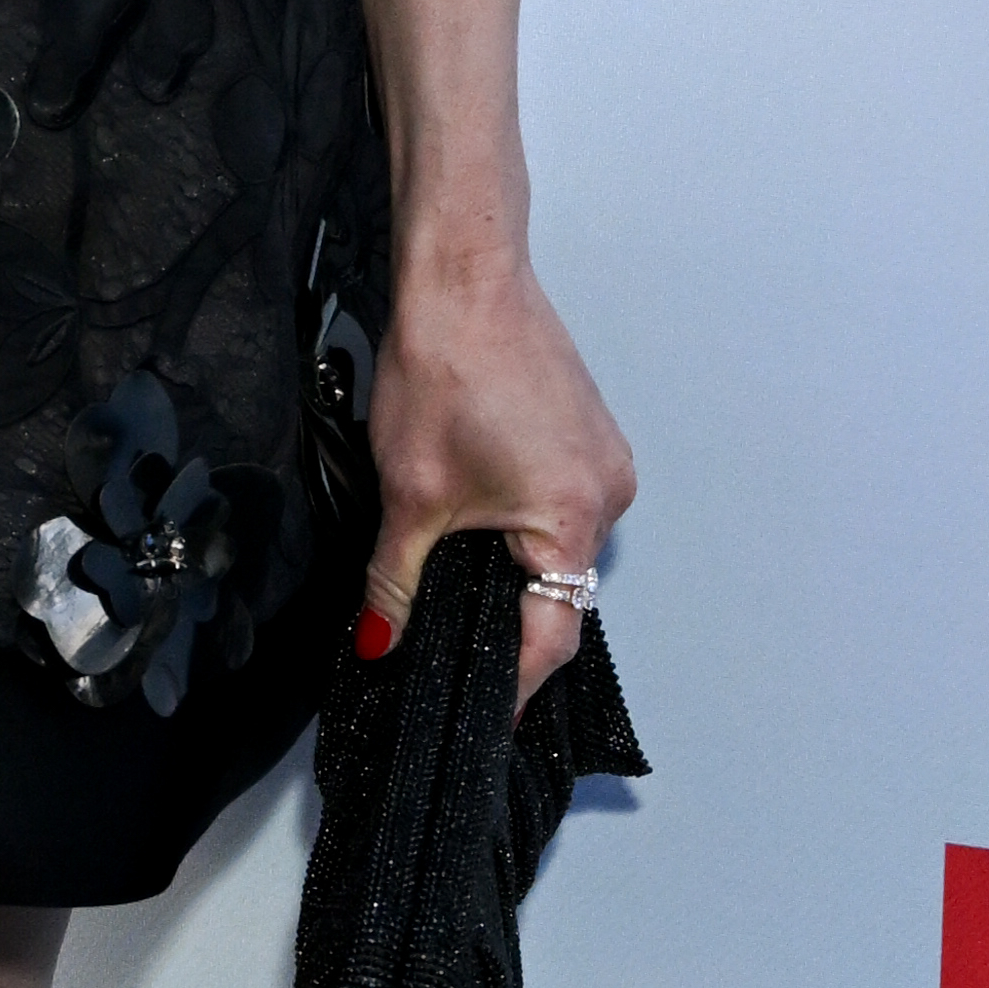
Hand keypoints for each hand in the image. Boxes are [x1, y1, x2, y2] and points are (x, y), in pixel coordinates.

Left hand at [360, 250, 631, 710]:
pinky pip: (557, 497)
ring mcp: (601, 456)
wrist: (462, 271)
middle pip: (556, 589)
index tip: (481, 716)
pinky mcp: (585, 429)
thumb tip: (380, 642)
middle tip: (446, 639)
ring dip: (508, 559)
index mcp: (576, 519)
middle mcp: (608, 492)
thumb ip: (397, 582)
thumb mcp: (410, 493)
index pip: (548, 637)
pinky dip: (519, 514)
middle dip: (501, 615)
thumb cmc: (446, 365)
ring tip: (452, 561)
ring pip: (555, 541)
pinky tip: (474, 502)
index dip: (509, 683)